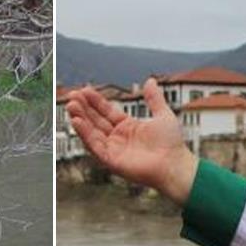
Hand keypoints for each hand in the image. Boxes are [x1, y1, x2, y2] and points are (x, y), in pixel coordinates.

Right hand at [67, 78, 196, 203]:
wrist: (175, 164)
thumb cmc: (172, 144)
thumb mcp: (162, 115)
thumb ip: (154, 98)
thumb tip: (150, 80)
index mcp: (128, 127)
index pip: (106, 111)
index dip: (95, 101)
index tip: (84, 89)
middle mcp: (118, 138)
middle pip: (95, 120)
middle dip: (83, 108)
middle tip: (71, 95)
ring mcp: (113, 149)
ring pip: (92, 132)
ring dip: (80, 119)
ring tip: (71, 105)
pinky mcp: (111, 160)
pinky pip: (94, 146)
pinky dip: (85, 134)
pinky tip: (76, 121)